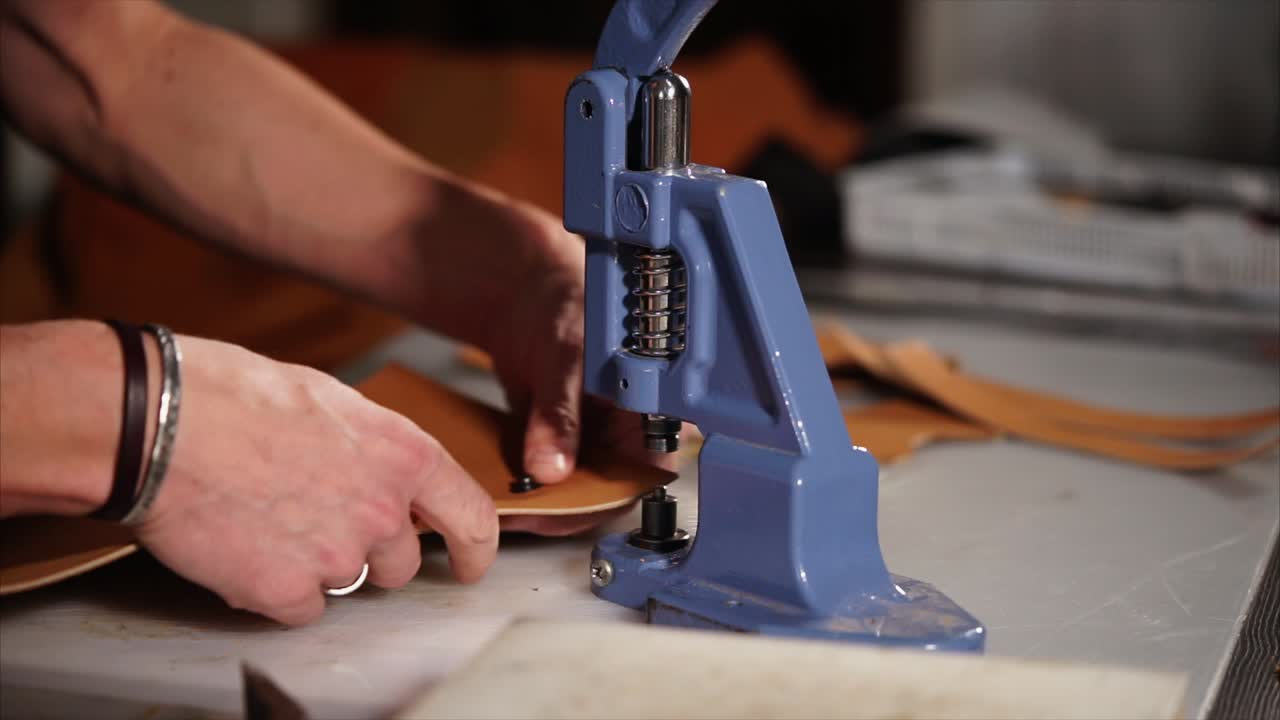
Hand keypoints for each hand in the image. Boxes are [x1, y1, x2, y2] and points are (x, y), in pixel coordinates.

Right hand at [134, 336, 497, 624]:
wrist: (164, 423)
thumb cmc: (238, 396)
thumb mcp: (334, 403)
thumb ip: (375, 449)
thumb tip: (381, 473)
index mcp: (404, 456)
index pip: (473, 517)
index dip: (477, 548)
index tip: (470, 563)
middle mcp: (382, 511)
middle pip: (403, 563)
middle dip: (373, 552)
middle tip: (320, 517)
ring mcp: (336, 556)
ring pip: (346, 582)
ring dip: (317, 564)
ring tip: (269, 516)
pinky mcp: (284, 591)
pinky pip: (299, 608)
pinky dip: (275, 588)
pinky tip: (247, 545)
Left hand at [465, 201, 672, 534]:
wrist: (530, 287)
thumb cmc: (571, 301)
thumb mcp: (569, 357)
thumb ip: (561, 414)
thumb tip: (553, 467)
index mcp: (654, 408)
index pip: (642, 474)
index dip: (606, 498)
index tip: (565, 510)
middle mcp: (630, 429)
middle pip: (606, 488)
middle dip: (566, 504)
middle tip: (526, 510)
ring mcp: (596, 437)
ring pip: (576, 487)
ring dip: (543, 497)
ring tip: (509, 501)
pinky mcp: (564, 440)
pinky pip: (549, 473)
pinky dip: (527, 481)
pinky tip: (503, 484)